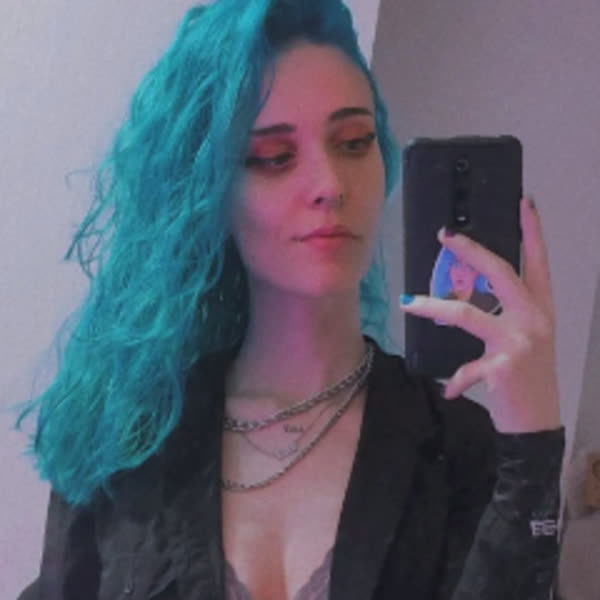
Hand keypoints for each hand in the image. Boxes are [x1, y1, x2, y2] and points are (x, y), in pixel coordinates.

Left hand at [400, 197, 560, 432]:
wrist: (537, 421)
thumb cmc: (526, 376)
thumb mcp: (521, 339)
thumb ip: (502, 314)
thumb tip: (464, 291)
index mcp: (540, 309)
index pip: (538, 263)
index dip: (533, 232)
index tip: (525, 203)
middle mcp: (534, 320)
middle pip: (501, 274)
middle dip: (472, 251)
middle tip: (445, 235)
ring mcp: (520, 342)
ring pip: (467, 314)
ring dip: (432, 308)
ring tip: (408, 304)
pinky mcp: (504, 367)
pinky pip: (467, 368)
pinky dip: (455, 380)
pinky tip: (448, 390)